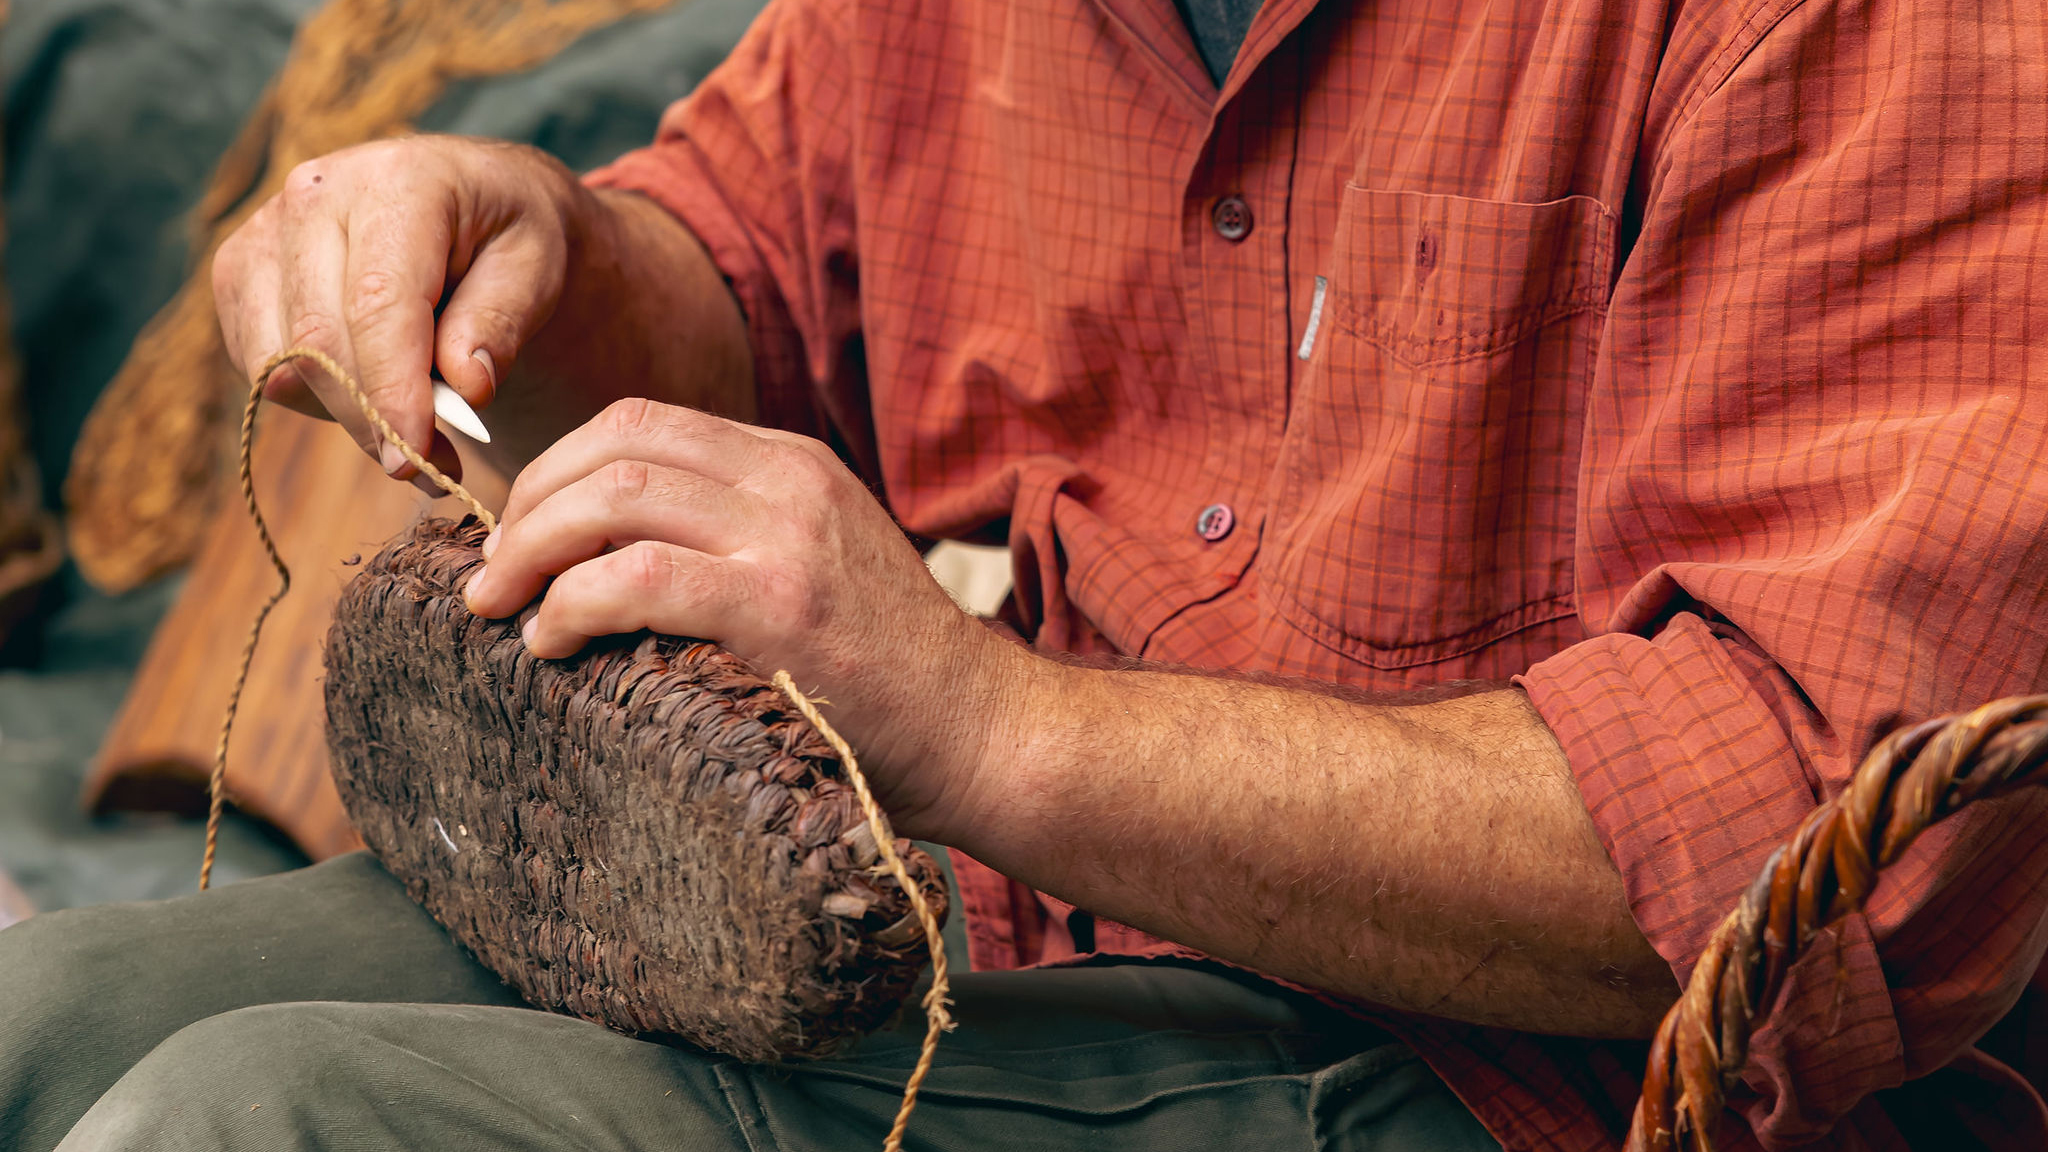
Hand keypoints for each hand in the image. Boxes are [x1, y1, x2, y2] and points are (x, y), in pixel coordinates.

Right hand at [212, 136, 594, 486]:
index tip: (416, 458)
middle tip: (432, 467)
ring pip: (278, 363)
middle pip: (317, 341)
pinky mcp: (241, 272)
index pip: (377, 304)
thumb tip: (466, 385)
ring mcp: (265, 230)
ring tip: (414, 428)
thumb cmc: (509, 237)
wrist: (471, 202)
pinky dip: (316, 399)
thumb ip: (501, 324)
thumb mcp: (537, 269)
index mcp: (396, 182)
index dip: (392, 392)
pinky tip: (371, 391)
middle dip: (373, 420)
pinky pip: (261, 367)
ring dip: (345, 416)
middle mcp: (315, 194)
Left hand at [459, 398, 1019, 837]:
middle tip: (490, 573)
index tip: (518, 530)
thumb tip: (603, 559)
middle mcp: (787, 480)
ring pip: (613, 496)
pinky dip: (571, 605)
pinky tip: (551, 644)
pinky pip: (637, 576)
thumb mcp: (820, 565)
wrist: (980, 730)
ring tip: (499, 608)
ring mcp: (785, 537)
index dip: (557, 467)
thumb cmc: (888, 674)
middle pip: (616, 444)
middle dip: (527, 503)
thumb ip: (737, 537)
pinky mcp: (777, 605)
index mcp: (792, 462)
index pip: (644, 422)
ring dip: (531, 551)